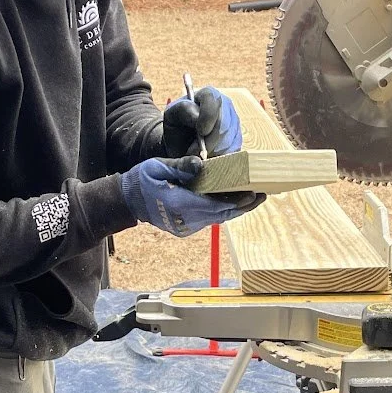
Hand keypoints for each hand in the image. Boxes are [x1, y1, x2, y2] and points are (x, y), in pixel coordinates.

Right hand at [121, 156, 261, 236]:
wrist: (128, 201)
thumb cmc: (143, 179)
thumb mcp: (158, 166)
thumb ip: (180, 166)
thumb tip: (201, 164)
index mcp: (178, 204)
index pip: (213, 206)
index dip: (235, 201)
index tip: (253, 193)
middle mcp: (185, 220)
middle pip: (220, 215)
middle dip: (242, 206)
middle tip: (263, 195)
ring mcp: (186, 227)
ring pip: (217, 219)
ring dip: (235, 209)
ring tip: (255, 197)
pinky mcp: (186, 228)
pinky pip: (210, 219)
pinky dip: (223, 210)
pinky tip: (235, 201)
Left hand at [161, 86, 241, 158]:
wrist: (181, 143)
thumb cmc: (176, 126)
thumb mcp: (172, 115)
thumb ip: (183, 111)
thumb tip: (198, 120)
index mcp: (208, 95)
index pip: (213, 101)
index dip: (208, 116)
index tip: (200, 131)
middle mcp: (225, 107)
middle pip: (223, 125)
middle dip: (208, 141)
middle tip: (191, 150)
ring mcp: (234, 124)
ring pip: (228, 142)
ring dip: (210, 152)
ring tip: (196, 152)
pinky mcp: (237, 142)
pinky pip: (231, 152)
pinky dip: (217, 158)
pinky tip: (206, 155)